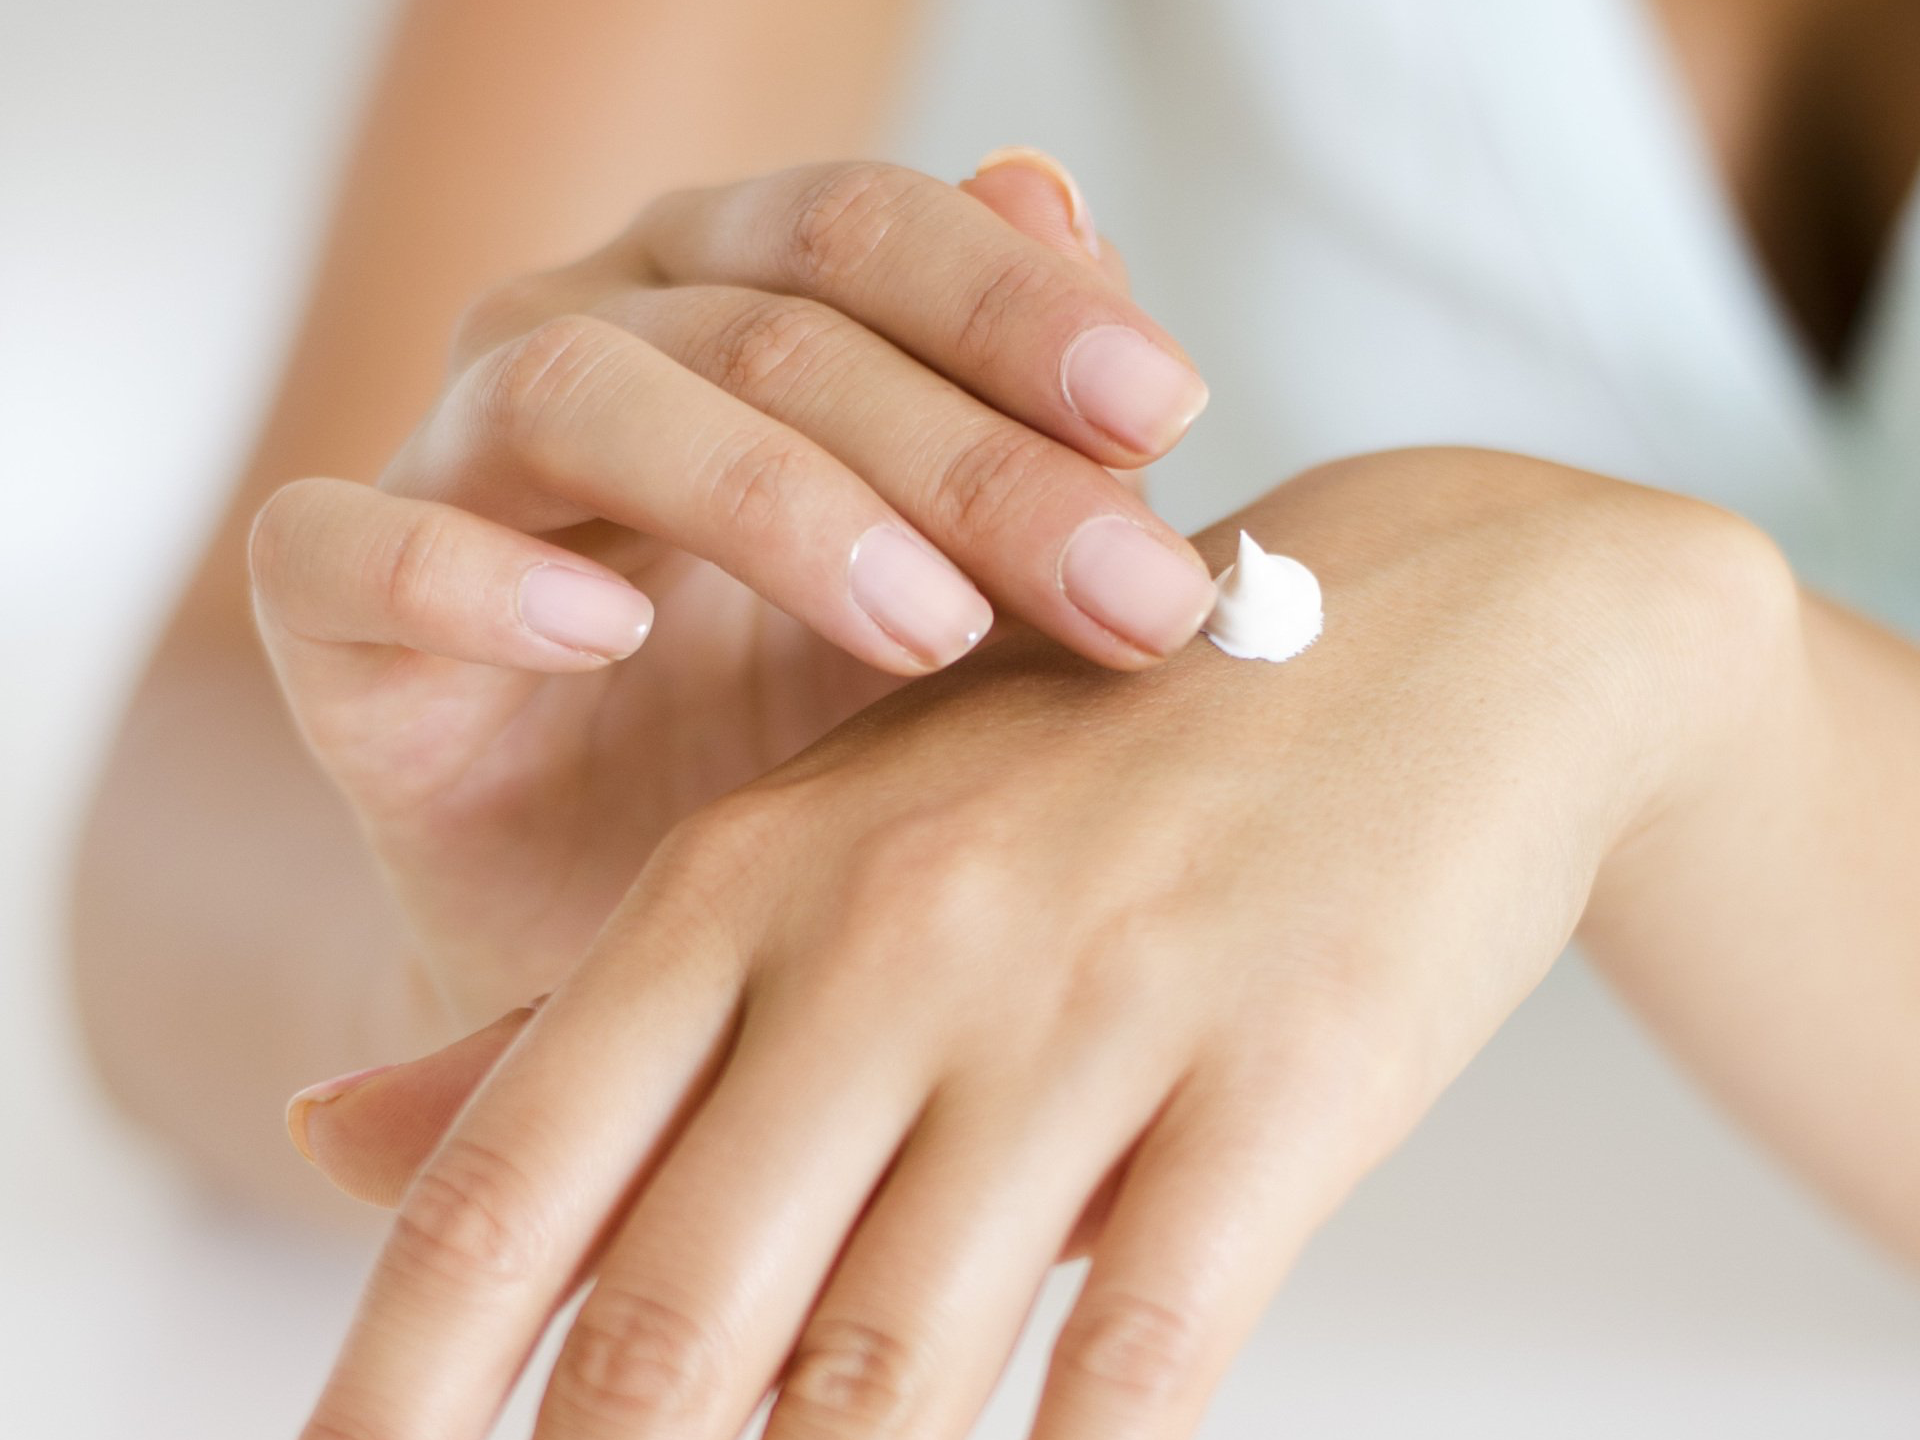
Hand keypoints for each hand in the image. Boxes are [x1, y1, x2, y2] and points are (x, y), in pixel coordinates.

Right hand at [245, 151, 1215, 1025]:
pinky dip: (476, 574)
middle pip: (763, 319)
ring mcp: (450, 461)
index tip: (1166, 414)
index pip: (866, 231)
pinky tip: (608, 634)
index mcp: (733, 299)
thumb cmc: (806, 741)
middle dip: (960, 455)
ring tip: (920, 626)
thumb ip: (1019, 422)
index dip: (1016, 307)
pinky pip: (351, 547)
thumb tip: (1061, 196)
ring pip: (576, 389)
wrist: (640, 930)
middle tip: (1118, 593)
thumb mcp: (966, 594)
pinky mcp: (331, 611)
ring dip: (770, 498)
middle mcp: (587, 336)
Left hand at [293, 448, 1796, 1439]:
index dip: (386, 1394)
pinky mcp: (1283, 1073)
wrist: (1433, 634)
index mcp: (744, 882)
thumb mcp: (827, 846)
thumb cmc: (1093, 768)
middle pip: (666, 1321)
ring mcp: (1088, 1005)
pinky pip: (1137, 1360)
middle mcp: (887, 938)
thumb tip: (331, 1138)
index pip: (505, 1187)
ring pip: (883, 1374)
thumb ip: (591, 1018)